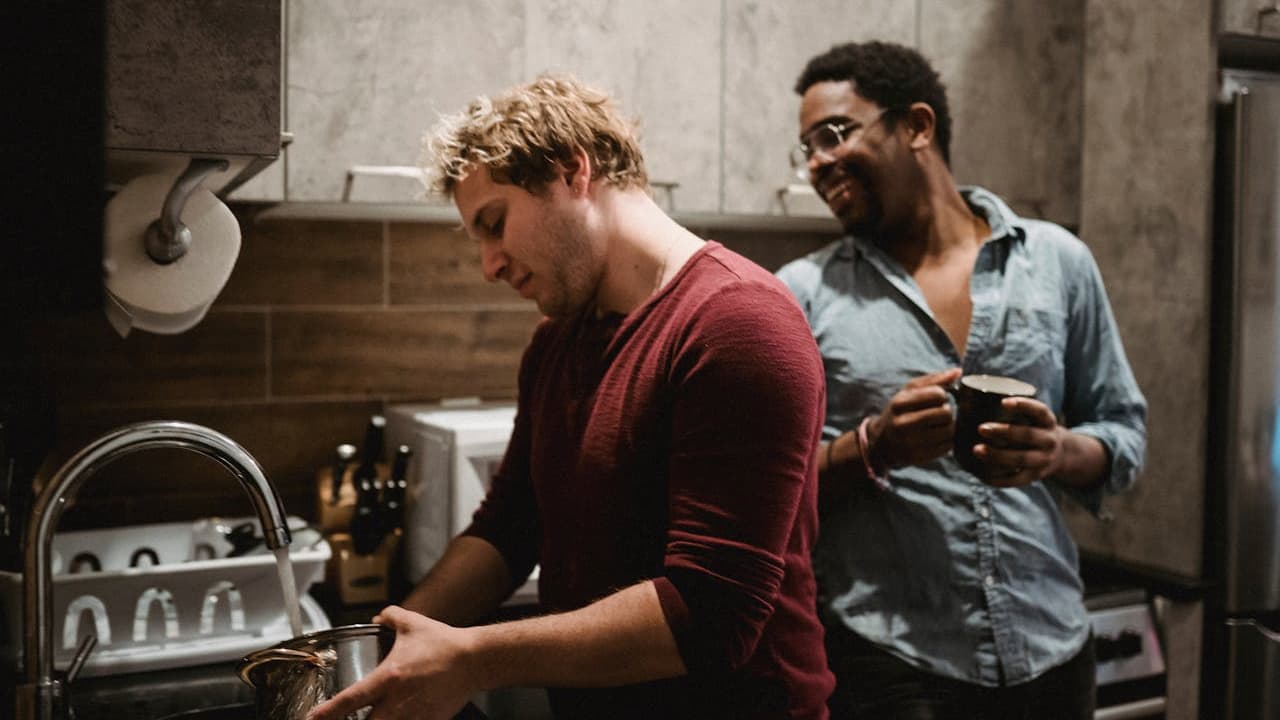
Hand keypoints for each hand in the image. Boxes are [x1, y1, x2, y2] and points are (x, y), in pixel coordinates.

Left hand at [307, 606, 476, 719]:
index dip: (329, 711)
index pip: (351, 699)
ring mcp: (414, 715)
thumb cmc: (444, 643)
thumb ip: (390, 616)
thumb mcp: (413, 623)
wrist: (474, 660)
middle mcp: (398, 701)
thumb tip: (377, 617)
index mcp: (389, 677)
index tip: (313, 717)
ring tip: (373, 717)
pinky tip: (398, 717)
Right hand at [866, 368, 960, 469]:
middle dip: (947, 412)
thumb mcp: (909, 391)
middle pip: (946, 414)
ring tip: (939, 424)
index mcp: (899, 403)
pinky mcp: (918, 457)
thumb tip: (958, 371)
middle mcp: (902, 424)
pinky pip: (947, 447)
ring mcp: (910, 443)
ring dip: (949, 426)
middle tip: (940, 413)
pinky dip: (947, 440)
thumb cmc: (900, 411)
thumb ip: (934, 380)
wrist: (881, 442)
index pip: (937, 394)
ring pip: (949, 431)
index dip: (941, 395)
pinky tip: (938, 436)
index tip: (935, 399)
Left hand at [972, 396, 1064, 487]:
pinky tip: (980, 474)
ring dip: (997, 455)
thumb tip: (963, 387)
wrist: (1060, 455)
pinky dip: (998, 479)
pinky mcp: (1034, 477)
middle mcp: (1049, 440)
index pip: (1039, 411)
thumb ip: (1010, 404)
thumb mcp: (1032, 416)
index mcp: (1047, 421)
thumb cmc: (1032, 427)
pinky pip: (1016, 480)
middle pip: (1028, 436)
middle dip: (1004, 432)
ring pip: (1021, 459)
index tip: (1004, 402)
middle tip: (981, 428)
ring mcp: (1043, 460)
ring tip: (976, 449)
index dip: (1024, 405)